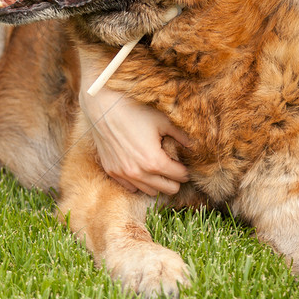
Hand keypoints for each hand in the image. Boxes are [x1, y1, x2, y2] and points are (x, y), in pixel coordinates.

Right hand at [78, 52, 190, 197]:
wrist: (103, 107)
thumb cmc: (135, 111)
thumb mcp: (163, 121)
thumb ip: (182, 136)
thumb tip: (195, 146)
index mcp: (154, 162)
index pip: (180, 176)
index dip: (186, 170)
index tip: (185, 163)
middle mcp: (139, 173)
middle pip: (168, 189)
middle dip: (175, 179)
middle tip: (175, 166)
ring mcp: (124, 174)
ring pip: (150, 191)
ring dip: (158, 182)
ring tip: (160, 167)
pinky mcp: (112, 172)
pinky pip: (131, 188)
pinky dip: (140, 182)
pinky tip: (143, 168)